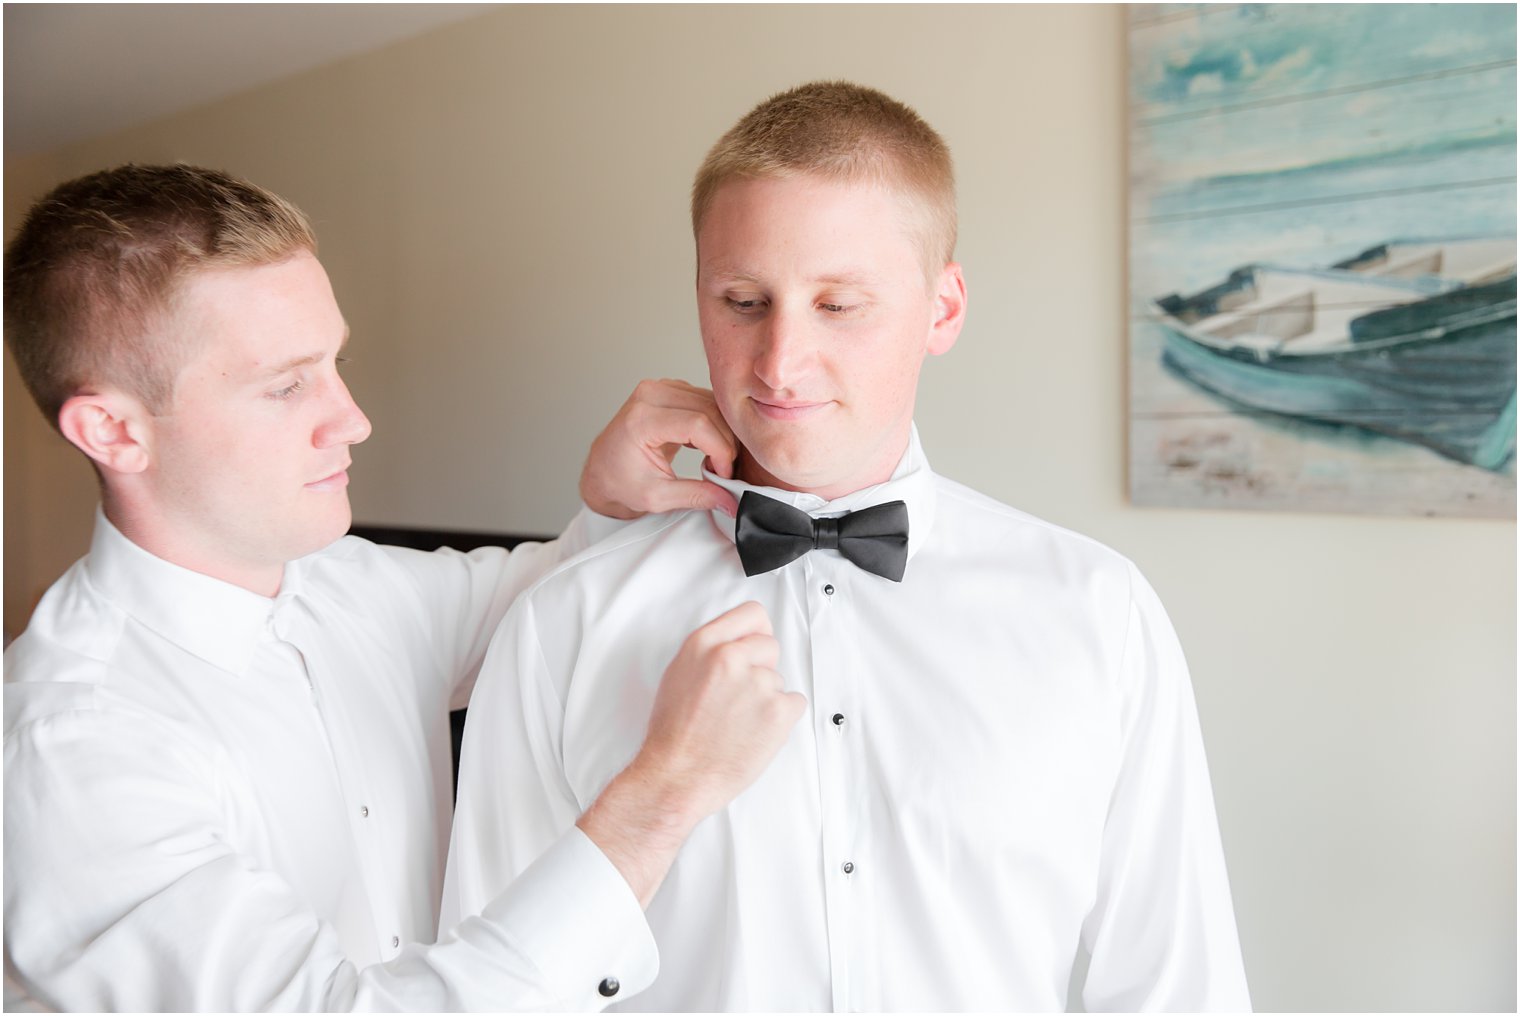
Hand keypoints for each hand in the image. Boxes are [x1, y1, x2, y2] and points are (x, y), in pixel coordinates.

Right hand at [577, 602, 804, 904]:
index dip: (756, 633)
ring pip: (778, 680)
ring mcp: (756, 683)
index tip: (754, 647)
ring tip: (738, 723)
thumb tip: (739, 642)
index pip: (752, 614)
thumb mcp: (679, 675)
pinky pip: (795, 703)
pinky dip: (781, 719)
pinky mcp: (777, 710)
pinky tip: (755, 732)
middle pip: (770, 646)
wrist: (677, 777)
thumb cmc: (674, 734)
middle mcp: (730, 657)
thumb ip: (710, 652)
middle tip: (739, 698)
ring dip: (766, 699)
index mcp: (703, 644)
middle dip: (761, 668)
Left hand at [580, 379, 739, 519]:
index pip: (697, 424)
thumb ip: (696, 496)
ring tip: (716, 459)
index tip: (723, 473)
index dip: (719, 449)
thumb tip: (731, 501)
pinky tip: (709, 445)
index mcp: (640, 420)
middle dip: (725, 441)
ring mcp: (658, 389)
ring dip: (722, 431)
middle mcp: (649, 396)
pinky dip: (714, 422)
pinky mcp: (668, 390)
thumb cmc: (620, 482)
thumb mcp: (657, 497)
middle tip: (723, 469)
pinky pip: (704, 400)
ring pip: (710, 402)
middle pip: (708, 409)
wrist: (603, 471)